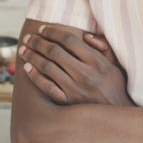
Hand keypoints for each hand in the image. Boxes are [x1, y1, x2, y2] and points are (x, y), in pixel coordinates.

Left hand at [18, 25, 133, 106]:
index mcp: (96, 61)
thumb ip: (102, 47)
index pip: (69, 40)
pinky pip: (47, 87)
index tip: (43, 29)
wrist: (118, 113)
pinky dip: (35, 76)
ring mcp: (75, 89)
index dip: (53, 32)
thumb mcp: (114, 64)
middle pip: (54, 51)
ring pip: (47, 67)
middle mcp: (84, 74)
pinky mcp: (68, 102)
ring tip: (23, 50)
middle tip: (28, 38)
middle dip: (38, 42)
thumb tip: (85, 35)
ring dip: (32, 56)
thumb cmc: (115, 86)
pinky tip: (28, 68)